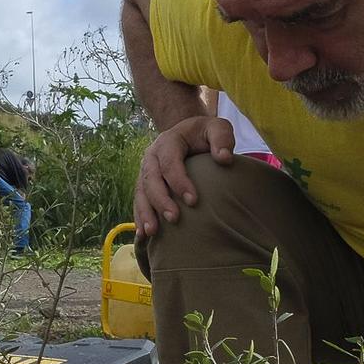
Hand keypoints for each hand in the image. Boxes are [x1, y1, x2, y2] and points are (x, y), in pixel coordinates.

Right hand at [134, 114, 234, 236]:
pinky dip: (140, 217)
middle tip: (174, 218)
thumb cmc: (205, 134)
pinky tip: (144, 235)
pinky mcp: (144, 184)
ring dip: (145, 212)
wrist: (188, 134)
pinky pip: (139, 201)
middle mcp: (152, 156)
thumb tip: (224, 158)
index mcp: (168, 141)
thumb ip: (223, 138)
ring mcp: (145, 171)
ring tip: (152, 232)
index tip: (194, 201)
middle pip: (151, 179)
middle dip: (160, 200)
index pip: (170, 162)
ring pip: (141, 192)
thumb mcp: (217, 128)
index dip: (179, 181)